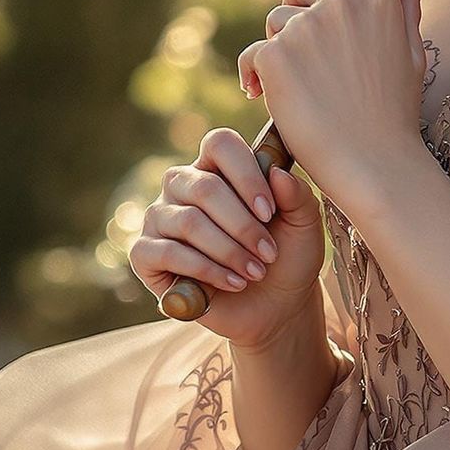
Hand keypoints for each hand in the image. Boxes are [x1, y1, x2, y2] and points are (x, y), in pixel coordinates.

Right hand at [128, 127, 327, 350]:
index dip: (246, 175)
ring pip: (189, 222)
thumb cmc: (287, 253)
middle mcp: (183, 185)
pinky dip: (206, 270)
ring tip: (255, 272)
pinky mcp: (145, 254)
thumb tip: (276, 174)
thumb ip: (297, 194)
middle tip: (268, 252)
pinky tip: (233, 282)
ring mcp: (160, 217)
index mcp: (218, 166)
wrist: (275, 305)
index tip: (270, 210)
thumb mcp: (304, 223)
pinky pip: (168, 253)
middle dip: (242, 225)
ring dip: (229, 251)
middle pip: (204, 186)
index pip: (220, 144)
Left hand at [236, 0, 428, 219]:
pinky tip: (265, 96)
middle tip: (311, 57)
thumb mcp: (412, 56)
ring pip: (276, 20)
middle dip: (299, 13)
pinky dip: (254, 74)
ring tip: (298, 85)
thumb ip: (406, 12)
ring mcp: (307, 28)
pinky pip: (253, 52)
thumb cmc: (395, 115)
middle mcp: (342, 3)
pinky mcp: (276, 56)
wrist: (373, 164)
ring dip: (280, 47)